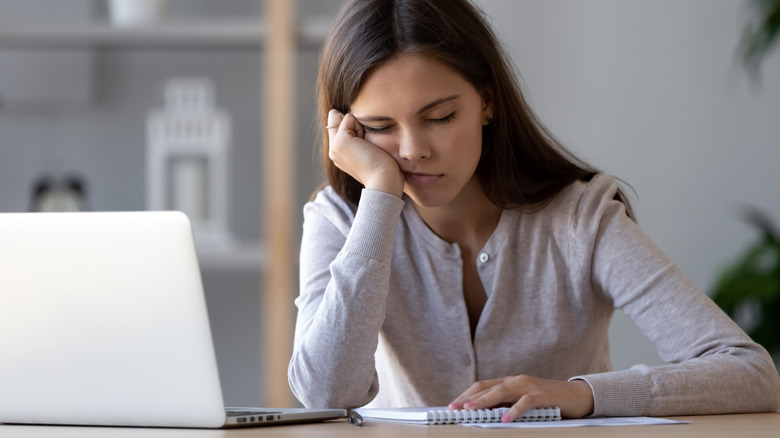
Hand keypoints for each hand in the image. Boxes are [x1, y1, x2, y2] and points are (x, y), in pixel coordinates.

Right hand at [326, 109, 403, 197]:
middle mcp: (333, 150)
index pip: (338, 126)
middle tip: (366, 146)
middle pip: (337, 119)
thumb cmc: (385, 168)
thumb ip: (359, 137)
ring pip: (343, 118)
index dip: (354, 127)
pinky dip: (360, 126)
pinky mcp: (340, 141)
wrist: (384, 181)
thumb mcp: (369, 150)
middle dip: (354, 125)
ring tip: (367, 147)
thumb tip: (353, 118)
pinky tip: (366, 145)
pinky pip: (348, 118)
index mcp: (340, 154)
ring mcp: (334, 146)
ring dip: (358, 126)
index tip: (366, 147)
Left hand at [447, 375, 593, 421]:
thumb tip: (485, 415)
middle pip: (487, 387)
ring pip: (502, 391)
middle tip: (454, 408)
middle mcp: (516, 381)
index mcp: (510, 382)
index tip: (452, 405)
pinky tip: (505, 419)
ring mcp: (529, 386)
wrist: (576, 396)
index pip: (483, 386)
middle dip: (469, 398)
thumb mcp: (523, 402)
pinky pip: (525, 402)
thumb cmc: (548, 402)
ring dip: (484, 401)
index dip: (466, 394)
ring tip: (471, 410)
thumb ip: (506, 405)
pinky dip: (514, 410)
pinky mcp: (542, 395)